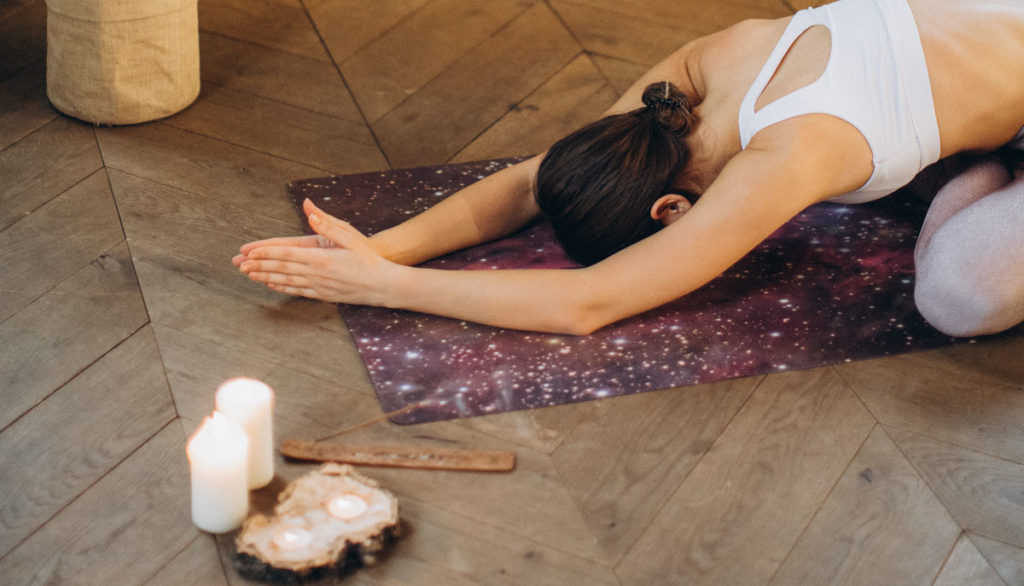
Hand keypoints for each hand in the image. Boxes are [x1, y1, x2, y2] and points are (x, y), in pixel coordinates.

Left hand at [237, 199, 398, 305]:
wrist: (384, 285)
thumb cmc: (369, 259)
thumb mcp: (350, 237)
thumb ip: (327, 224)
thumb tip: (310, 209)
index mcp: (322, 259)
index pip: (287, 255)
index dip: (266, 253)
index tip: (250, 252)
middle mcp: (317, 274)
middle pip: (282, 269)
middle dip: (259, 266)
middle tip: (240, 265)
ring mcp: (319, 287)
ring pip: (286, 281)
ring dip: (265, 277)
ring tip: (249, 275)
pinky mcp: (323, 295)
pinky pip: (297, 291)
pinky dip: (281, 287)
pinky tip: (271, 285)